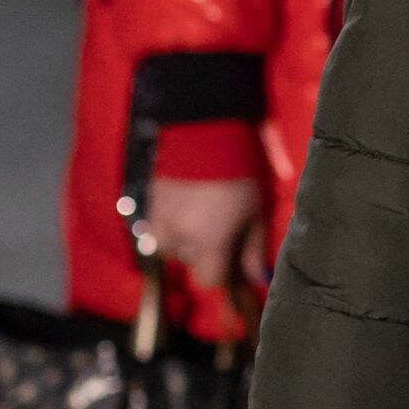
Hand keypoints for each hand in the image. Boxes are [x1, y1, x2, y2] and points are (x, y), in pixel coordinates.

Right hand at [147, 175, 269, 292]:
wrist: (206, 128)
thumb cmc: (240, 171)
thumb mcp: (256, 211)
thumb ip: (254, 249)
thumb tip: (257, 278)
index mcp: (208, 240)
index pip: (210, 279)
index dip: (223, 274)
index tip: (234, 262)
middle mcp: (180, 235)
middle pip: (192, 262)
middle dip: (208, 253)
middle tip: (224, 230)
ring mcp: (161, 219)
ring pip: (172, 248)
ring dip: (187, 241)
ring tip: (204, 217)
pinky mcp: (151, 202)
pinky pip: (158, 229)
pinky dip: (172, 227)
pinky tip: (188, 209)